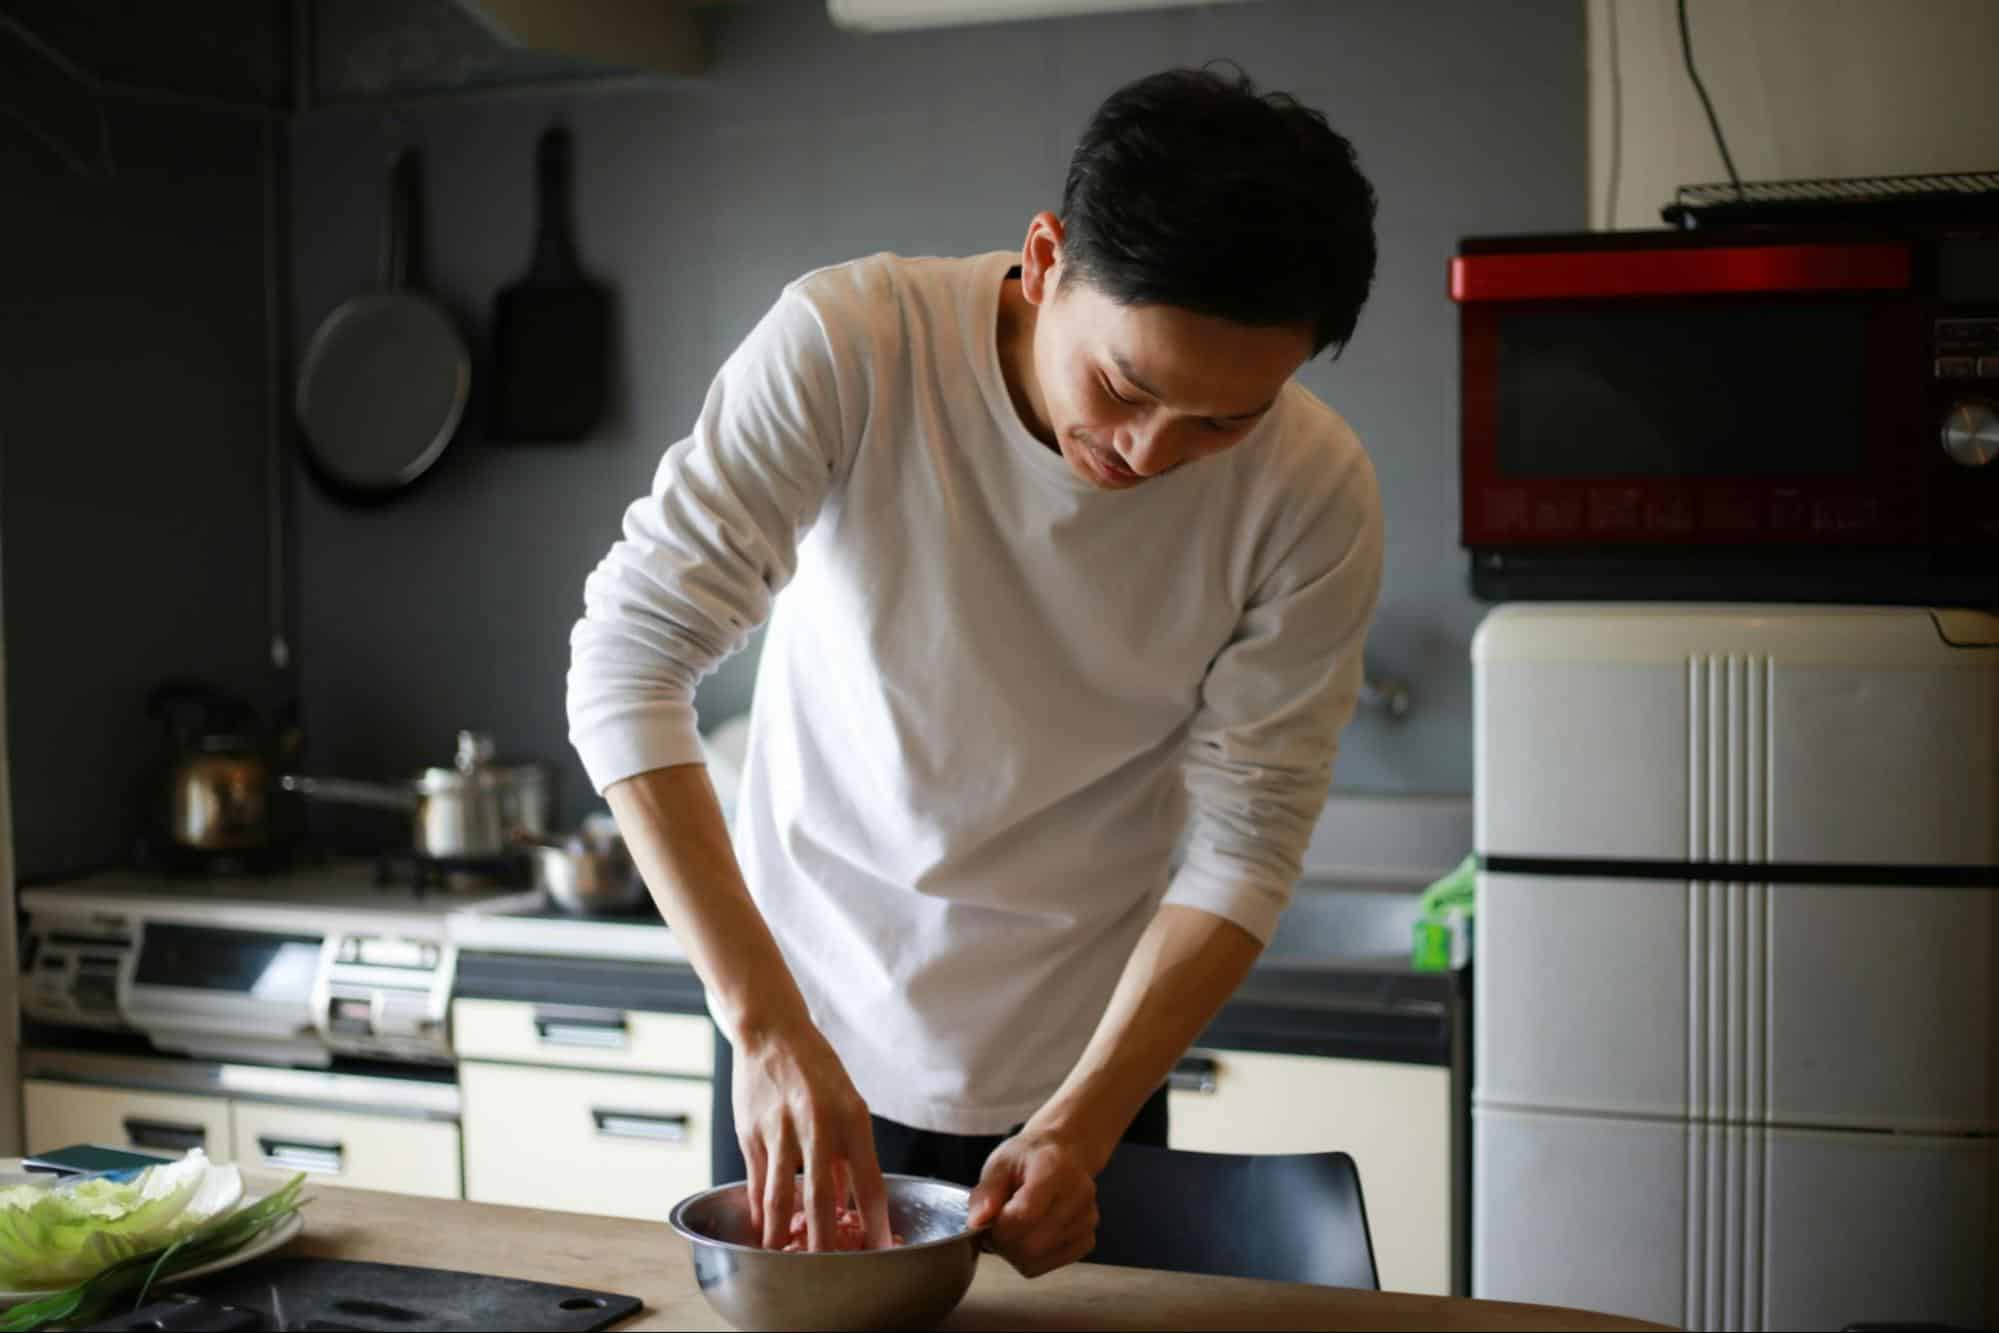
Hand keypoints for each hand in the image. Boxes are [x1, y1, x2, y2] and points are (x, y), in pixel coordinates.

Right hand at [733, 1023, 891, 1251]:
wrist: (771, 1031)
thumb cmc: (817, 1069)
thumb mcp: (847, 1102)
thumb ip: (848, 1153)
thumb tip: (850, 1203)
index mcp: (852, 1117)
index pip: (868, 1181)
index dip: (875, 1220)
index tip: (882, 1248)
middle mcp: (817, 1125)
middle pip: (822, 1196)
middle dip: (826, 1240)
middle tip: (830, 1269)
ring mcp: (780, 1130)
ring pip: (781, 1195)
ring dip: (783, 1233)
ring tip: (785, 1257)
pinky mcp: (750, 1133)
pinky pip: (756, 1181)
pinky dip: (761, 1209)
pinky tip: (764, 1228)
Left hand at [967, 1129, 1099, 1277]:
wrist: (1065, 1154)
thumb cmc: (1030, 1158)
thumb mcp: (1000, 1163)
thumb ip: (986, 1193)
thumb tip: (976, 1222)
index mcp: (1056, 1171)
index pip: (1024, 1217)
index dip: (998, 1227)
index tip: (987, 1219)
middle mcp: (1079, 1197)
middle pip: (1032, 1245)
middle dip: (1003, 1243)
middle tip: (996, 1226)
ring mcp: (1087, 1221)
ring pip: (1038, 1260)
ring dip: (1015, 1252)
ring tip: (1013, 1227)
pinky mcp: (1088, 1240)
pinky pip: (1049, 1265)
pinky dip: (1031, 1258)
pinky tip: (1030, 1234)